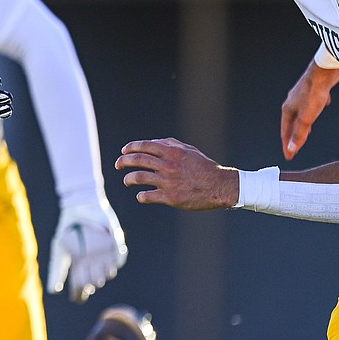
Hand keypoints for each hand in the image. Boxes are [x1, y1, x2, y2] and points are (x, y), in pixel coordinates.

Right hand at [46, 199, 127, 302]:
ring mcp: (106, 253)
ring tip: (93, 261)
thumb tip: (53, 291)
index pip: (83, 284)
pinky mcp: (116, 243)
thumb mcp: (59, 251)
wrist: (80, 207)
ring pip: (108, 273)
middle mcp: (94, 261)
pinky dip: (115, 261)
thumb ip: (56, 270)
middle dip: (90, 280)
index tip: (77, 295)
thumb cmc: (67, 228)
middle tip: (84, 269)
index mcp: (81, 264)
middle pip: (96, 280)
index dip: (80, 291)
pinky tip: (106, 257)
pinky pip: (119, 260)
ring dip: (102, 272)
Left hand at [116, 137, 237, 209]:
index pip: (144, 146)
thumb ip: (170, 144)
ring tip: (127, 181)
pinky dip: (140, 196)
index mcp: (172, 152)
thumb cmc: (204, 167)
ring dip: (128, 179)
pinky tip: (140, 195)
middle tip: (118, 165)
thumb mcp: (189, 150)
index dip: (130, 148)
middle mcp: (168, 165)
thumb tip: (153, 142)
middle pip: (137, 160)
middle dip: (123, 161)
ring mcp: (168, 181)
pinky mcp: (170, 197)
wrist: (220, 186)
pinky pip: (148, 196)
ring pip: (138, 177)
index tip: (124, 151)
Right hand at [281, 61, 338, 158]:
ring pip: (300, 114)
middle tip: (295, 146)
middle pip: (291, 123)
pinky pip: (310, 104)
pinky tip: (320, 108)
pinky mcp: (311, 91)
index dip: (287, 145)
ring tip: (307, 131)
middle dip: (293, 135)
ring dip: (302, 124)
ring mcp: (301, 96)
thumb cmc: (314, 92)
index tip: (288, 155)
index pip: (285, 132)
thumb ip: (299, 134)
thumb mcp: (307, 118)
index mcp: (288, 110)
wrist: (323, 72)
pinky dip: (312, 111)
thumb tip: (291, 149)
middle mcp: (292, 103)